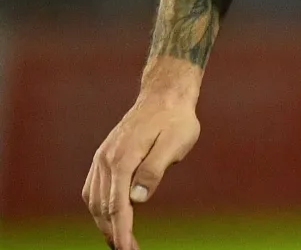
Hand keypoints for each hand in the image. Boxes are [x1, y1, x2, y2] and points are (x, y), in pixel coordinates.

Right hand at [84, 84, 201, 249]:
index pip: (117, 205)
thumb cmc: (175, 119)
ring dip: (103, 222)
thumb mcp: (175, 142)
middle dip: (112, 232)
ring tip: (118, 241)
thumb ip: (154, 170)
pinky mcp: (104, 156)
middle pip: (102, 207)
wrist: (165, 95)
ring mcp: (102, 158)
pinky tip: (107, 217)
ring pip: (94, 200)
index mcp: (122, 159)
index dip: (122, 231)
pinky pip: (93, 188)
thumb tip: (136, 199)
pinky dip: (98, 207)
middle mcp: (106, 160)